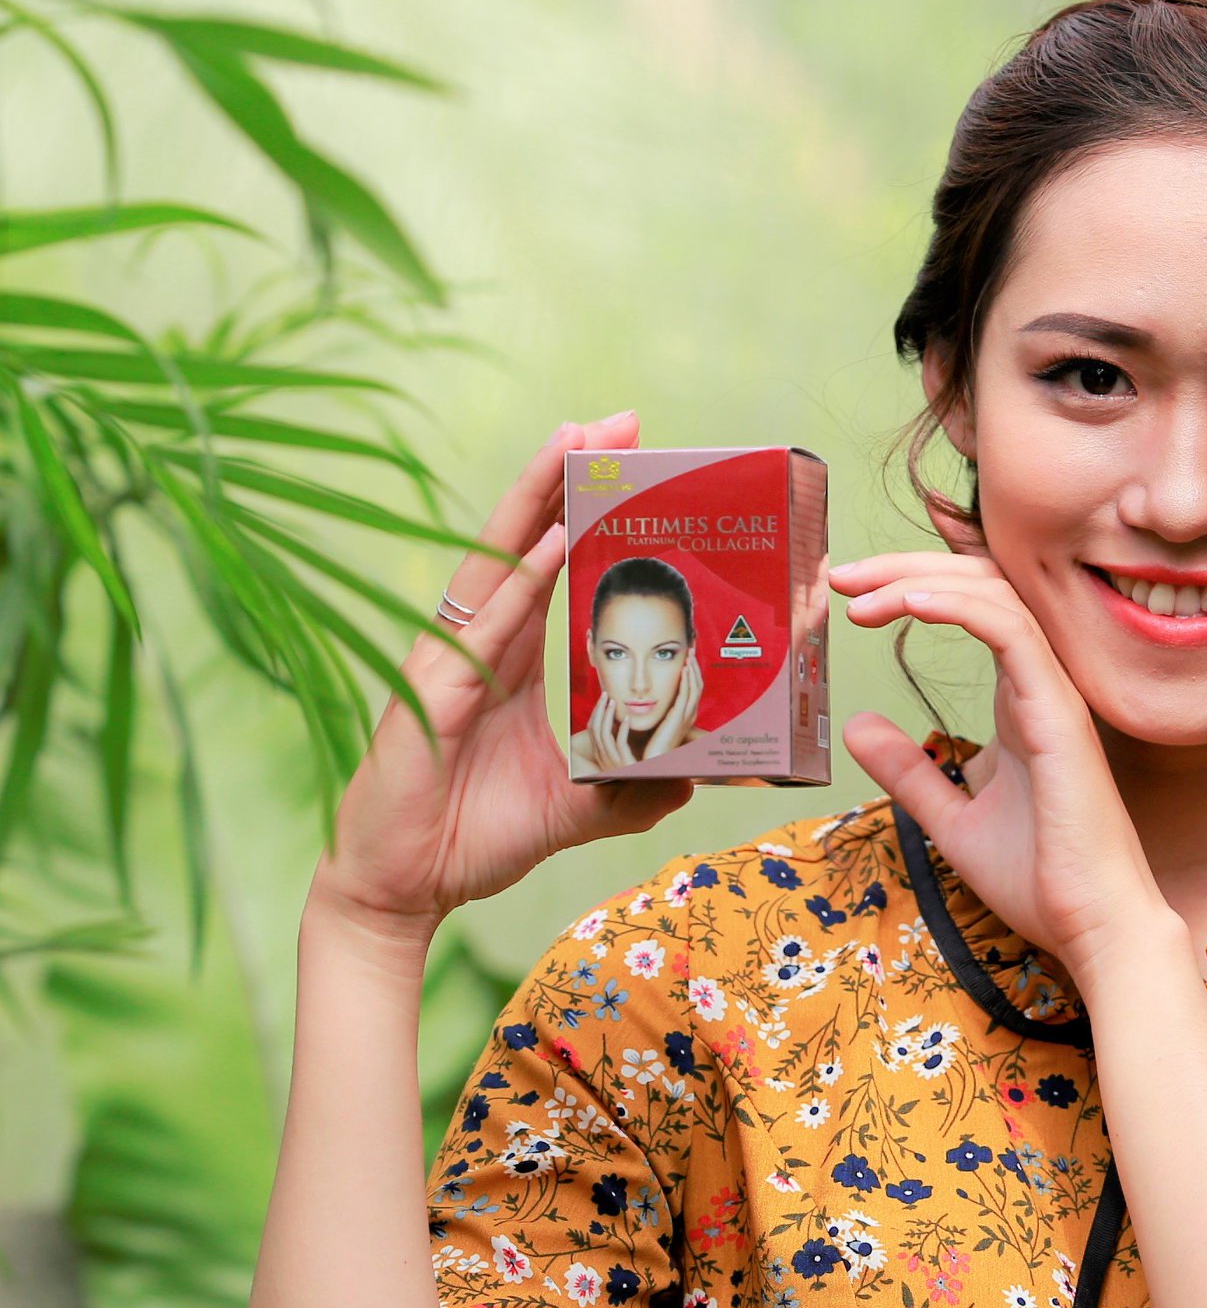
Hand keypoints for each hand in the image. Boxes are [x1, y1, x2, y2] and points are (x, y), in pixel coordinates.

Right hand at [308, 410, 693, 941]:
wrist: (407, 888)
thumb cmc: (477, 836)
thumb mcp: (578, 807)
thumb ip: (634, 787)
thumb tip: (697, 774)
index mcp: (510, 660)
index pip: (551, 565)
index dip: (586, 509)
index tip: (632, 461)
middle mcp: (479, 645)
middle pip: (525, 539)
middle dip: (568, 473)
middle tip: (620, 420)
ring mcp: (451, 660)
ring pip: (499, 559)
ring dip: (541, 495)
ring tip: (581, 437)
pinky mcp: (433, 691)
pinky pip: (486, 624)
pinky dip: (519, 576)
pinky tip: (553, 534)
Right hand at [582, 690, 642, 771]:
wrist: (645, 784)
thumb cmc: (636, 767)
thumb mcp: (623, 751)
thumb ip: (618, 738)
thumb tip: (617, 720)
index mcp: (600, 753)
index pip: (592, 729)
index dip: (596, 712)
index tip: (603, 698)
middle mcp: (603, 757)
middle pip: (595, 729)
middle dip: (599, 709)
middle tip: (605, 694)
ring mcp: (612, 761)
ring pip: (604, 734)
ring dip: (608, 716)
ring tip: (614, 702)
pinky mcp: (624, 764)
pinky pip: (620, 744)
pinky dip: (622, 730)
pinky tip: (626, 719)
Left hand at [641, 649, 703, 756]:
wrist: (655, 761)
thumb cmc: (653, 744)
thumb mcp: (658, 723)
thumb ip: (658, 710)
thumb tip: (648, 697)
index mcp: (686, 714)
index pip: (693, 688)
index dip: (691, 672)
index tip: (686, 657)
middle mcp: (690, 713)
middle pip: (698, 684)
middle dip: (694, 666)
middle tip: (691, 649)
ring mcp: (687, 715)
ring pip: (695, 686)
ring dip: (692, 669)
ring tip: (689, 654)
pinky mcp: (680, 717)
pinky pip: (687, 694)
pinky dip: (687, 680)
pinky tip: (684, 668)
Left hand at [829, 544, 1174, 987]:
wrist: (1091, 926)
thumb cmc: (1039, 878)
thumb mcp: (949, 818)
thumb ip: (909, 771)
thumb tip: (859, 726)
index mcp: (1020, 699)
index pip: (972, 608)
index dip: (911, 585)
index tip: (849, 594)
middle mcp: (1039, 684)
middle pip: (978, 586)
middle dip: (903, 569)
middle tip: (839, 576)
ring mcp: (1053, 694)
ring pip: (994, 597)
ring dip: (919, 582)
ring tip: (858, 593)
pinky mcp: (1059, 715)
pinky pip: (1012, 634)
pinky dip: (959, 607)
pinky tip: (910, 604)